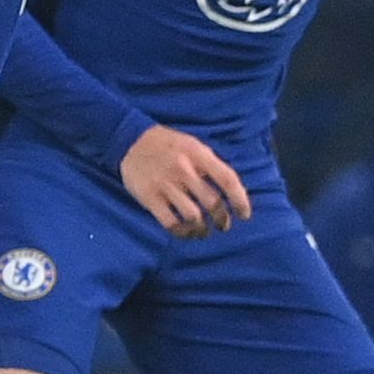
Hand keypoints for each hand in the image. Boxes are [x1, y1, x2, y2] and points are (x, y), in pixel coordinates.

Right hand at [120, 125, 252, 238]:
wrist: (129, 140)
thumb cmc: (167, 144)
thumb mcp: (193, 145)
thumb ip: (210, 164)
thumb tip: (229, 190)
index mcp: (198, 155)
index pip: (227, 180)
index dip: (240, 200)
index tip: (244, 215)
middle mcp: (184, 171)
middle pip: (212, 203)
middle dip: (222, 219)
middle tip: (223, 226)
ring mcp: (166, 185)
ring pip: (193, 216)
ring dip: (202, 229)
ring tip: (203, 232)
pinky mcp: (150, 198)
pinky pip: (170, 222)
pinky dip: (181, 232)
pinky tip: (185, 233)